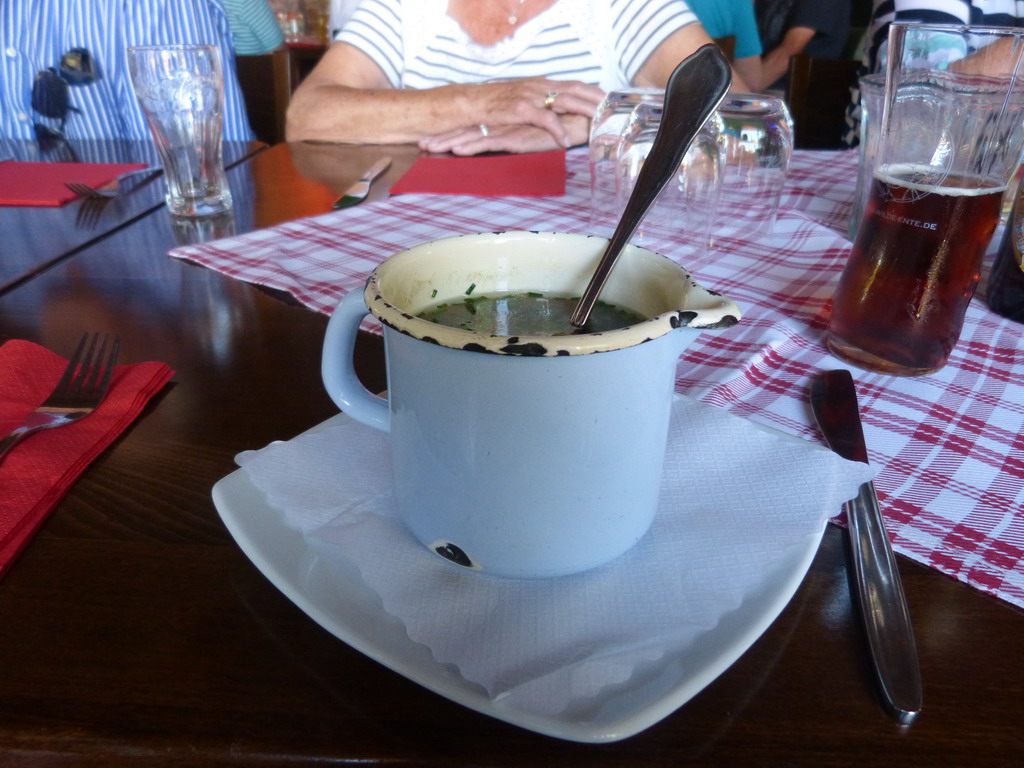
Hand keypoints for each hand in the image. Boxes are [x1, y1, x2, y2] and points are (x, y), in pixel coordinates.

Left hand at [420, 115, 591, 155]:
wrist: (576, 120)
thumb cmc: (554, 127)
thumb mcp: (527, 134)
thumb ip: (511, 137)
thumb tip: (496, 143)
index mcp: (501, 121)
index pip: (470, 125)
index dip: (450, 132)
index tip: (430, 138)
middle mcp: (500, 122)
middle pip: (464, 129)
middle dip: (441, 137)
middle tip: (420, 143)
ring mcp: (506, 128)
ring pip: (471, 135)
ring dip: (449, 142)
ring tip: (429, 147)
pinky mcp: (516, 135)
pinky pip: (490, 141)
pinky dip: (472, 145)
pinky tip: (457, 150)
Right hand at [461, 77, 603, 146]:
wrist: (471, 103)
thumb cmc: (496, 104)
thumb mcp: (523, 99)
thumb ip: (541, 101)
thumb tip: (557, 109)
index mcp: (542, 84)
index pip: (574, 84)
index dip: (594, 92)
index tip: (610, 100)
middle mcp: (539, 87)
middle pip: (575, 90)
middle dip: (596, 99)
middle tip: (613, 110)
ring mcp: (530, 97)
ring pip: (564, 100)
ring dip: (584, 110)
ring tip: (599, 122)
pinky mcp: (520, 109)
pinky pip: (544, 118)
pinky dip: (556, 129)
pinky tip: (565, 141)